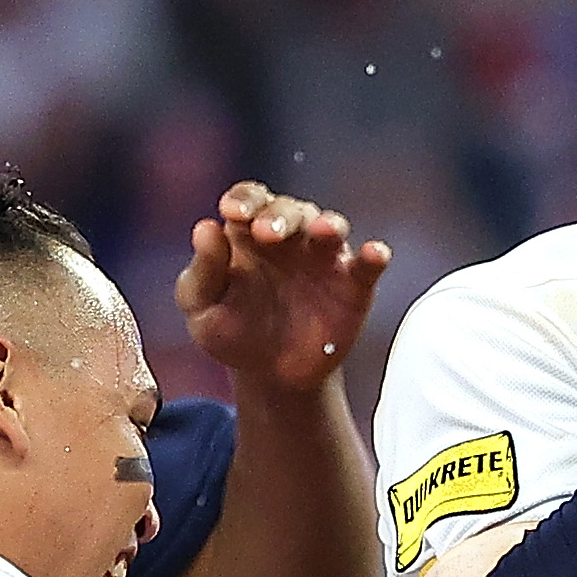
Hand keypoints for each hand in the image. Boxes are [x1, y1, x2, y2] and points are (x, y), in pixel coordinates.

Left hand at [178, 182, 392, 394]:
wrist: (273, 376)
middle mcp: (290, 238)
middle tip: (267, 231)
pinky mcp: (353, 286)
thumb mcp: (203, 310)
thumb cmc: (234, 334)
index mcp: (248, 234)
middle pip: (290, 209)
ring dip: (329, 224)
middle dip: (280, 215)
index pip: (249, 200)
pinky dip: (374, 256)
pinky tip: (374, 253)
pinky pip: (367, 265)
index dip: (244, 199)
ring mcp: (324, 260)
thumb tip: (206, 228)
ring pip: (331, 227)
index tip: (232, 212)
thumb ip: (202, 272)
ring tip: (324, 231)